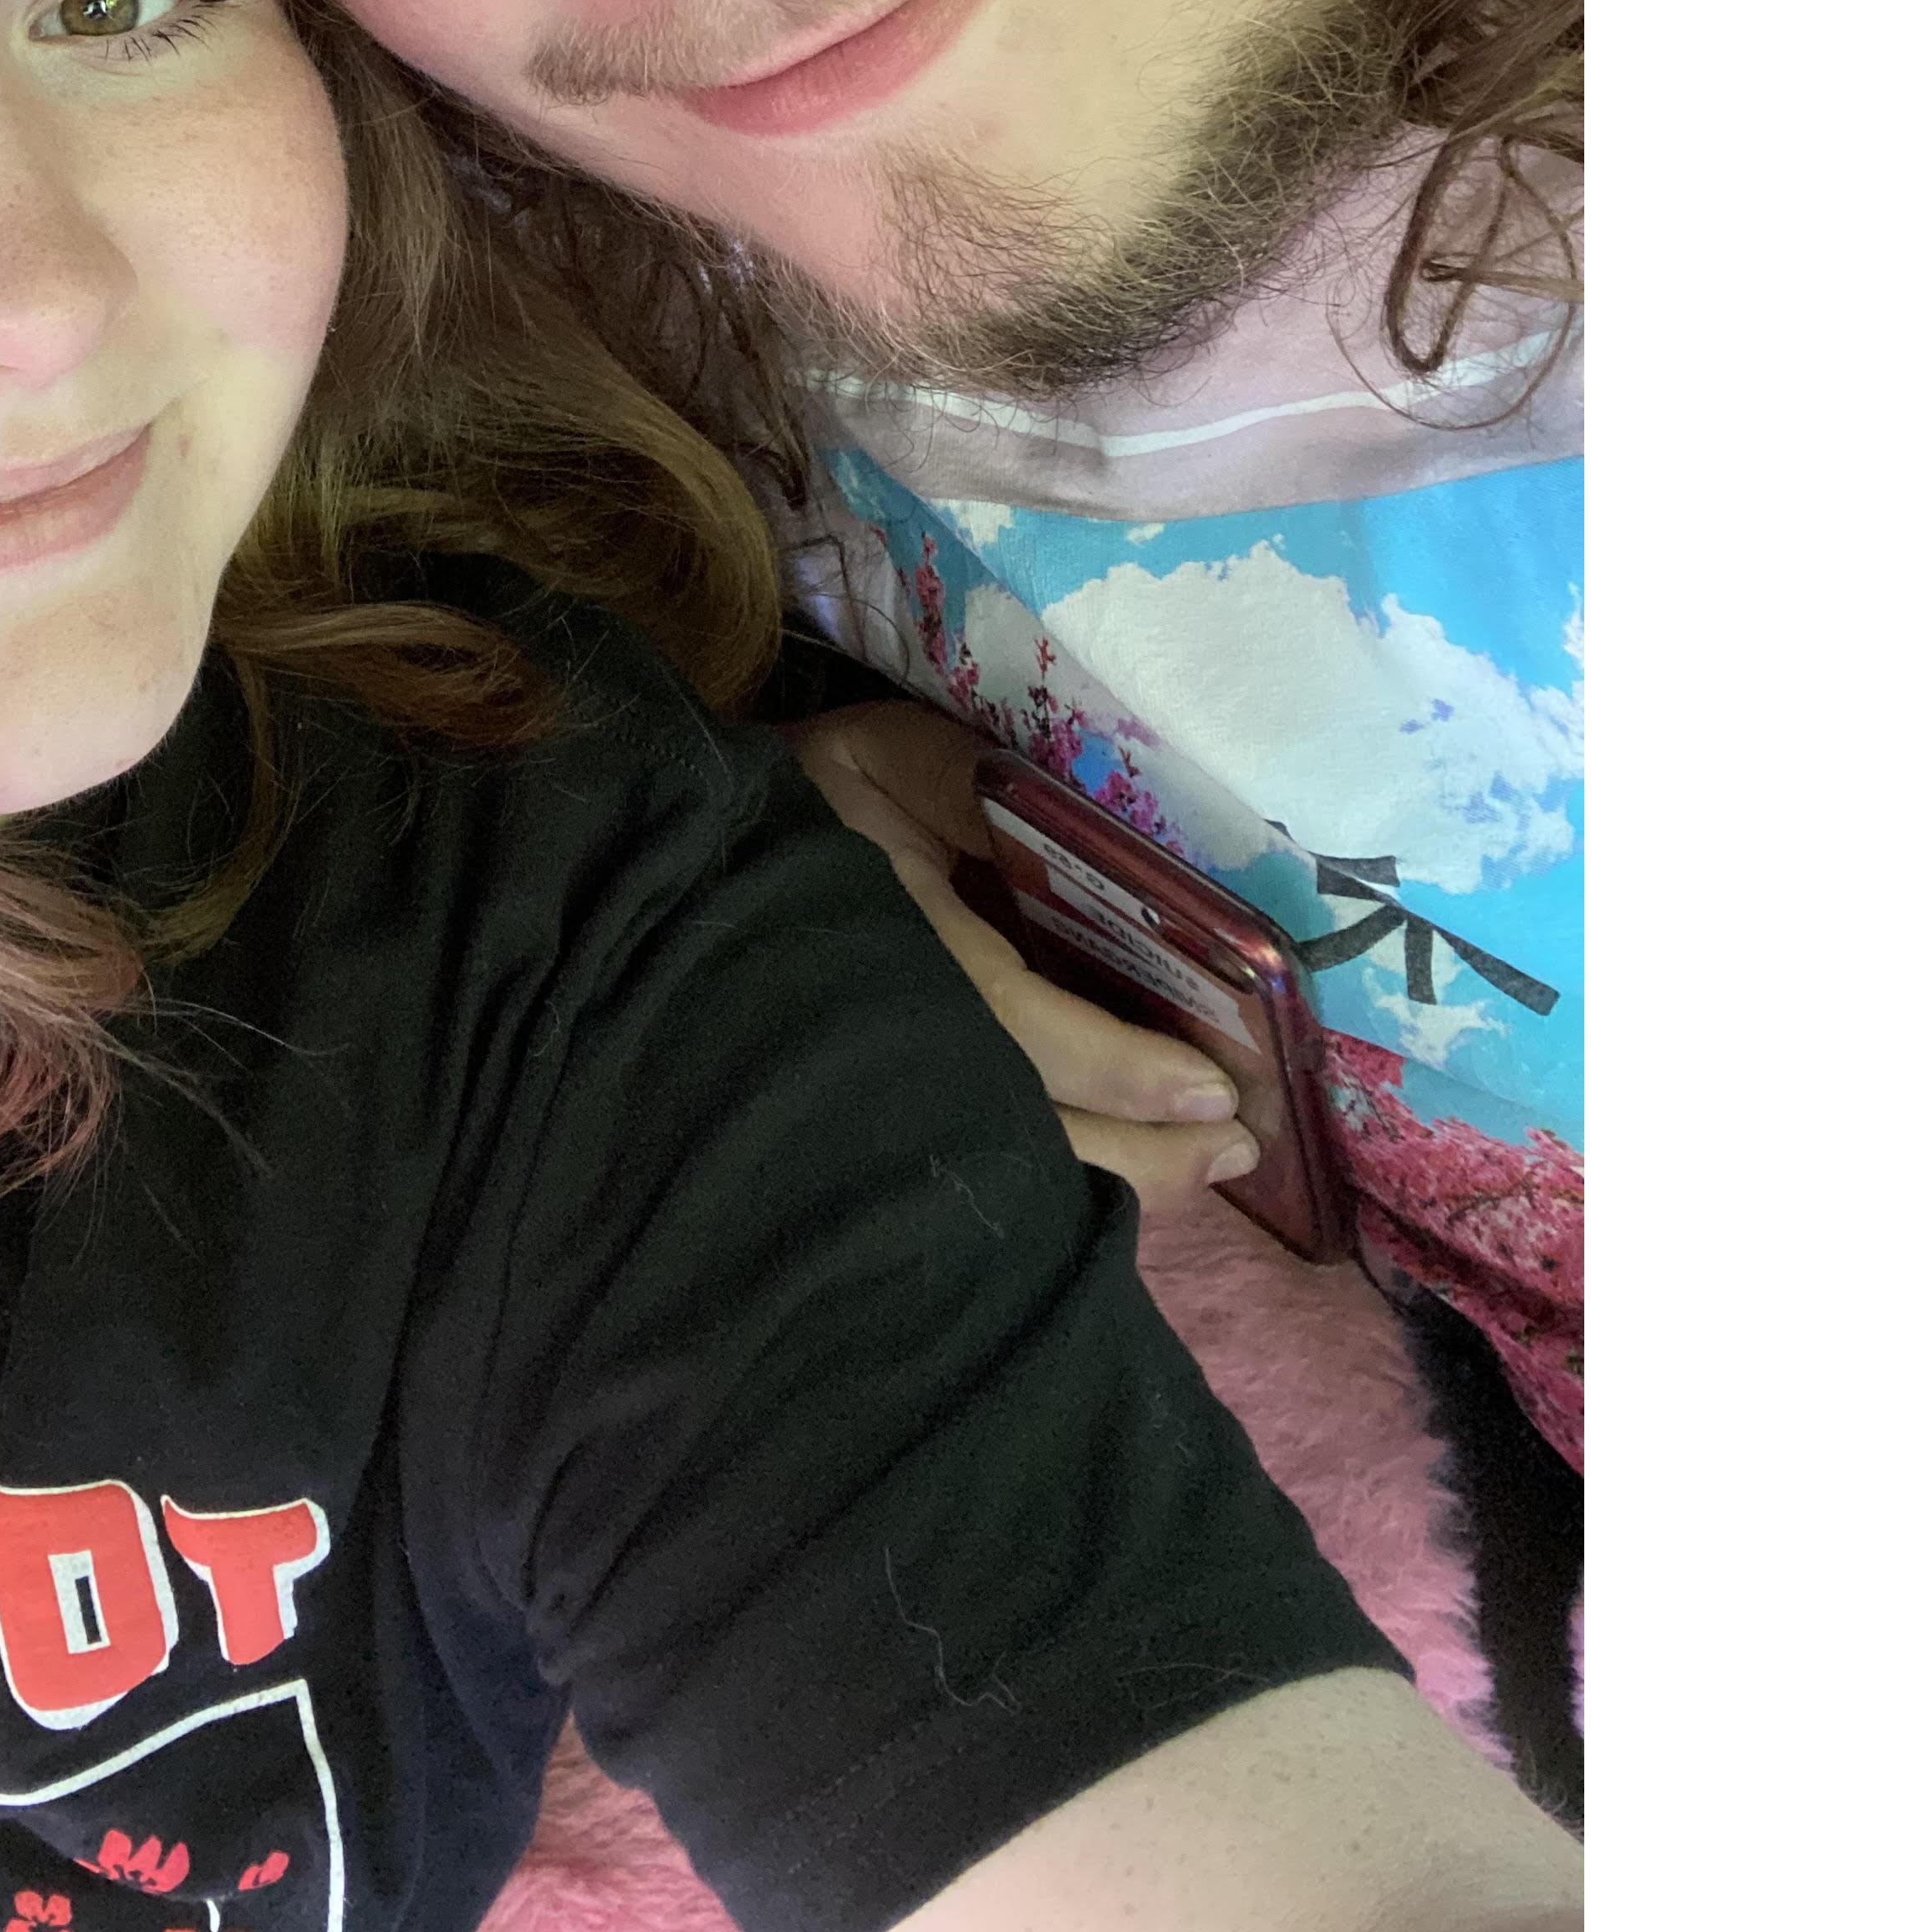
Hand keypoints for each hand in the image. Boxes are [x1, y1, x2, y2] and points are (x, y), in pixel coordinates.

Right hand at [790, 698, 1258, 1212]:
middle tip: (1237, 1145)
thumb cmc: (807, 798)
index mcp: (883, 934)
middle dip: (1139, 1149)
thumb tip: (1087, 823)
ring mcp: (865, 1081)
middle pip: (1018, 1124)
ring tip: (1207, 1164)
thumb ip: (963, 781)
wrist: (694, 860)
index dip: (1112, 1067)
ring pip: (999, 1160)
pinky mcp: (871, 1110)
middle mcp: (878, 1027)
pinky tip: (1121, 1169)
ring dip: (1113, 1174)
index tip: (1211, 1087)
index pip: (1011, 1022)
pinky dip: (1059, 1171)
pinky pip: (975, 1155)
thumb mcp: (883, 757)